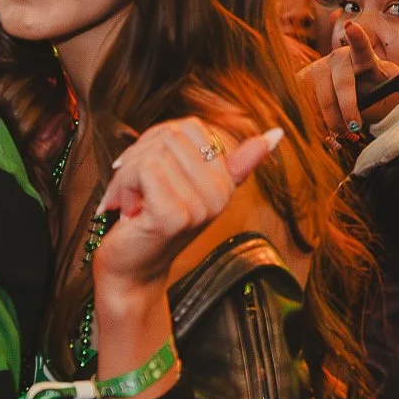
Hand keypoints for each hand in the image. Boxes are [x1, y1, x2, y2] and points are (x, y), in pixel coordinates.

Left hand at [92, 118, 281, 298]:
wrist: (132, 272)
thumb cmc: (150, 223)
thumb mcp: (185, 185)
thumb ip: (215, 157)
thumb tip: (275, 135)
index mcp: (225, 182)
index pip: (191, 127)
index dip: (157, 140)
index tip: (147, 170)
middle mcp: (220, 194)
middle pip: (171, 135)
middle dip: (139, 155)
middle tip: (133, 187)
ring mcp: (200, 206)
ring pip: (154, 152)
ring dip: (127, 174)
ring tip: (131, 200)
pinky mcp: (175, 215)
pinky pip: (145, 169)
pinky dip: (123, 185)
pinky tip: (128, 208)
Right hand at [302, 20, 398, 156]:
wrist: (331, 83)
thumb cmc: (364, 82)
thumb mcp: (383, 80)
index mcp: (361, 56)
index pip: (362, 47)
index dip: (357, 37)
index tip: (351, 27)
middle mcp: (337, 59)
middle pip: (343, 85)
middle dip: (349, 108)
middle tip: (355, 128)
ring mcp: (316, 70)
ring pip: (325, 103)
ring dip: (335, 123)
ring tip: (343, 134)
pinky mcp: (300, 83)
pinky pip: (308, 109)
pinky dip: (319, 125)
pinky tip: (326, 130)